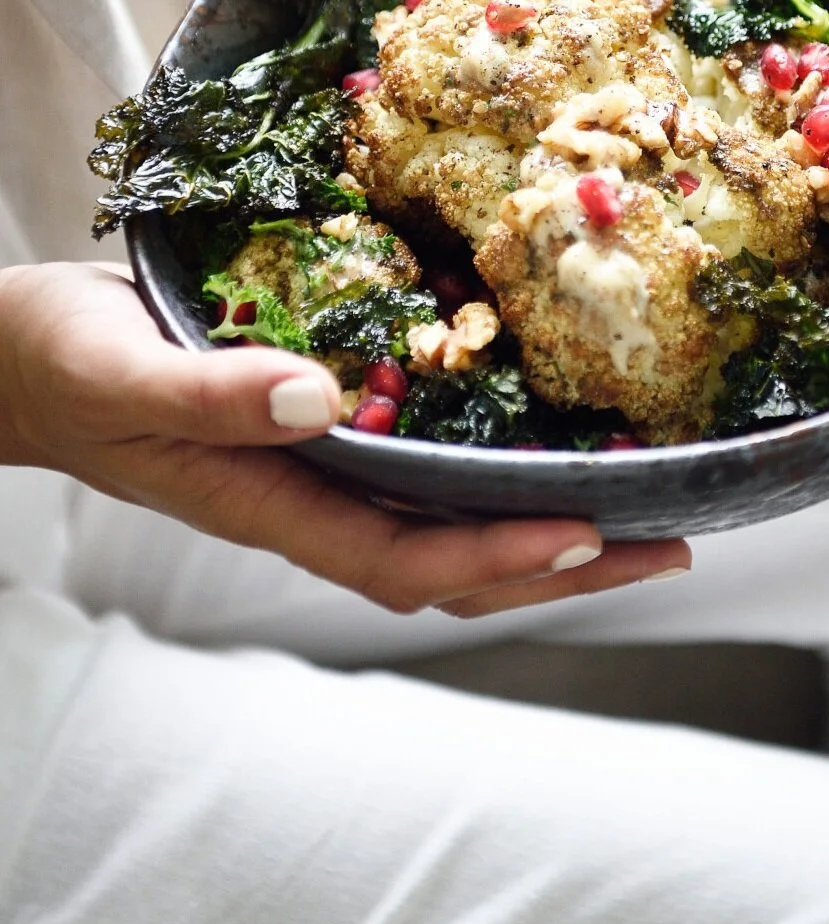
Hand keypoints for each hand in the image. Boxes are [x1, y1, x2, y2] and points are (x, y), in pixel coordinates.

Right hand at [0, 263, 690, 616]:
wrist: (16, 359)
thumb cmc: (54, 366)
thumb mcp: (120, 369)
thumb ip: (212, 393)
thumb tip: (319, 395)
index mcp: (267, 504)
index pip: (401, 561)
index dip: (495, 560)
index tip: (585, 536)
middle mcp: (310, 498)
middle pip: (453, 564)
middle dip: (560, 565)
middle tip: (668, 543)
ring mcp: (319, 468)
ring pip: (450, 520)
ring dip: (544, 522)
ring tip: (642, 506)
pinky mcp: (322, 421)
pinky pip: (424, 462)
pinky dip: (493, 462)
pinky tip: (543, 434)